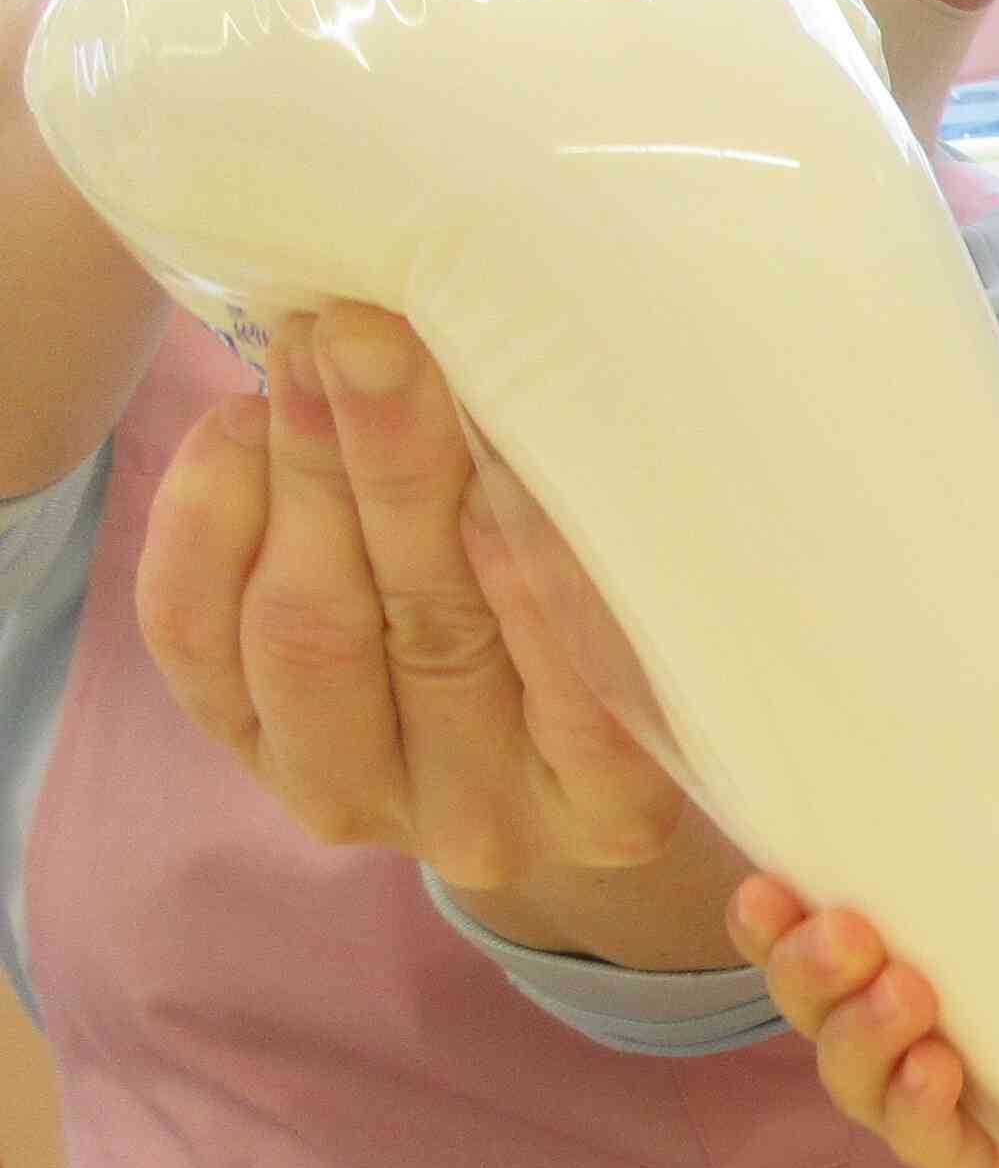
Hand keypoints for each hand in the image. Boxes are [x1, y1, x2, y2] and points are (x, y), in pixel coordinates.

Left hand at [139, 305, 688, 893]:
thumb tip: (511, 381)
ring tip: (310, 355)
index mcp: (613, 809)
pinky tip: (246, 425)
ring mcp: (354, 800)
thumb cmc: (609, 620)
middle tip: (373, 340)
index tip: (512, 447)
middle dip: (397, 469)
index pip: (583, 702)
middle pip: (432, 635)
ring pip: (304, 631)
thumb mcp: (635, 600)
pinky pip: (195, 635)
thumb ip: (589, 530)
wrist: (517, 719)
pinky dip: (210, 516)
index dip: (537, 578)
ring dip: (304, 471)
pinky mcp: (245, 752)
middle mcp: (483, 827)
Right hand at [731, 761, 998, 1167]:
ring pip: (850, 1070)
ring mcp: (908, 1092)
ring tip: (908, 996)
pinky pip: (920, 1137)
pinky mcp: (958, 1152)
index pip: (793, 931)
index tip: (768, 884)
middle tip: (850, 932)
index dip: (766, 916)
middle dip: (810, 966)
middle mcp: (875, 1022)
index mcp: (883, 949)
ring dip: (866, 1031)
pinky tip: (938, 1071)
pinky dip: (918, 1104)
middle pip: (805, 1000)